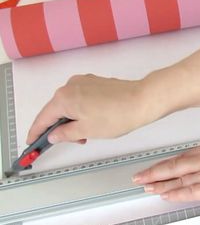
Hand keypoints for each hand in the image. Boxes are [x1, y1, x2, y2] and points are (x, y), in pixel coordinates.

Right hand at [27, 74, 146, 143]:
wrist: (141, 101)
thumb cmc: (117, 114)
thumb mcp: (86, 131)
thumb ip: (65, 134)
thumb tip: (54, 135)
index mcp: (64, 98)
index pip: (43, 118)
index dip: (37, 132)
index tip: (32, 142)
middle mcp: (70, 86)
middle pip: (55, 110)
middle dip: (59, 128)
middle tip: (67, 142)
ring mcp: (82, 82)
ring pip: (68, 105)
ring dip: (72, 121)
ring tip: (85, 135)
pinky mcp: (93, 83)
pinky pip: (79, 99)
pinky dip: (80, 112)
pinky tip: (91, 122)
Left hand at [132, 136, 199, 201]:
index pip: (178, 159)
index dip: (163, 165)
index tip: (152, 168)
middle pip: (172, 167)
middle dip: (153, 173)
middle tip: (138, 177)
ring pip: (178, 179)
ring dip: (160, 184)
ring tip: (145, 187)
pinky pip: (192, 191)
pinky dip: (177, 193)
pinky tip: (165, 195)